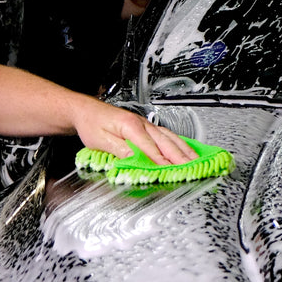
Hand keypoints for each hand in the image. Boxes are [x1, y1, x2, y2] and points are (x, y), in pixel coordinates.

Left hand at [71, 97, 196, 164]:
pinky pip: (166, 134)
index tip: (171, 170)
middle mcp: (142, 124)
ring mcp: (146, 124)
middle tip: (191, 166)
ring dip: (183, 148)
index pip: (150, 147)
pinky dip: (178, 142)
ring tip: (194, 158)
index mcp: (131, 126)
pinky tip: (184, 147)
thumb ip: (119, 149)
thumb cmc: (92, 123)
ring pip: (169, 136)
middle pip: (165, 141)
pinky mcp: (146, 126)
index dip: (161, 160)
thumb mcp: (100, 140)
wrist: (87, 111)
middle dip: (180, 155)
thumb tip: (134, 158)